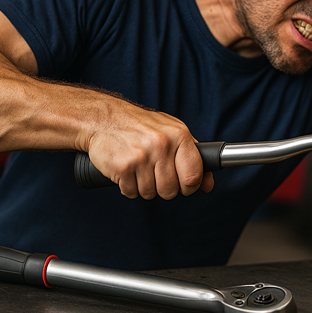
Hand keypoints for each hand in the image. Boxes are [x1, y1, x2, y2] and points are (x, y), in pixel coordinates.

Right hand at [82, 102, 213, 199]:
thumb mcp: (172, 133)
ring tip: (139, 168)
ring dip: (144, 187)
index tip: (184, 184)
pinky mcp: (123, 167)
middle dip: (163, 187)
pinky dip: (128, 187)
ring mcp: (142, 156)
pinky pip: (132, 193)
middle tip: (154, 173)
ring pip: (151, 194)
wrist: (103, 118)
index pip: (194, 175)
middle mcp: (162, 145)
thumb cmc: (141, 127)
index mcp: (179, 135)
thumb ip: (193, 157)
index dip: (190, 186)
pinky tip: (127, 171)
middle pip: (171, 190)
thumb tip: (208, 185)